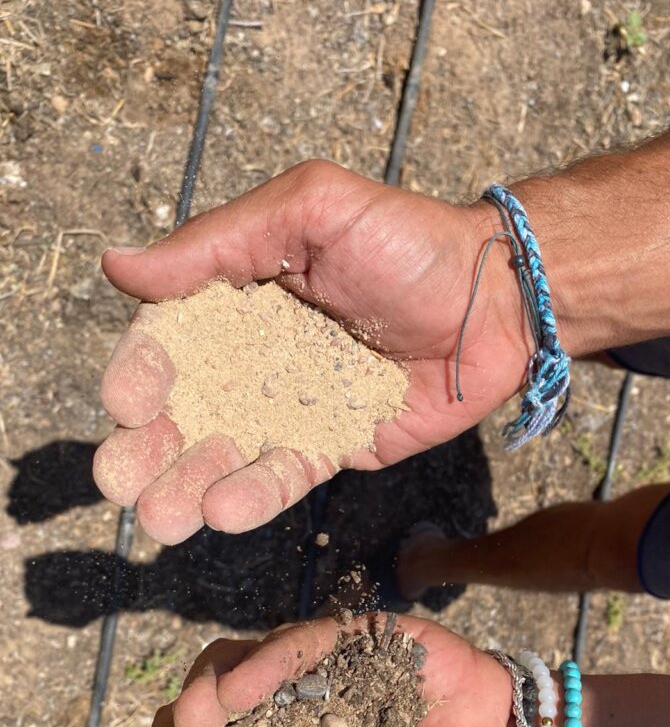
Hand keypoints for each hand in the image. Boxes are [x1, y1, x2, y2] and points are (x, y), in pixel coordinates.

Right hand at [94, 160, 526, 543]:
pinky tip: (222, 513)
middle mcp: (258, 355)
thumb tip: (120, 267)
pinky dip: (254, 493)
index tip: (126, 401)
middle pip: (189, 406)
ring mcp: (295, 405)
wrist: (496, 297)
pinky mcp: (335, 444)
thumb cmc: (407, 240)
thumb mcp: (312, 210)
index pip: (173, 338)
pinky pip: (287, 473)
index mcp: (240, 297)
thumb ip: (219, 242)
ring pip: (229, 451)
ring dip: (188, 484)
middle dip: (149, 445)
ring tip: (159, 517)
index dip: (142, 372)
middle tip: (117, 480)